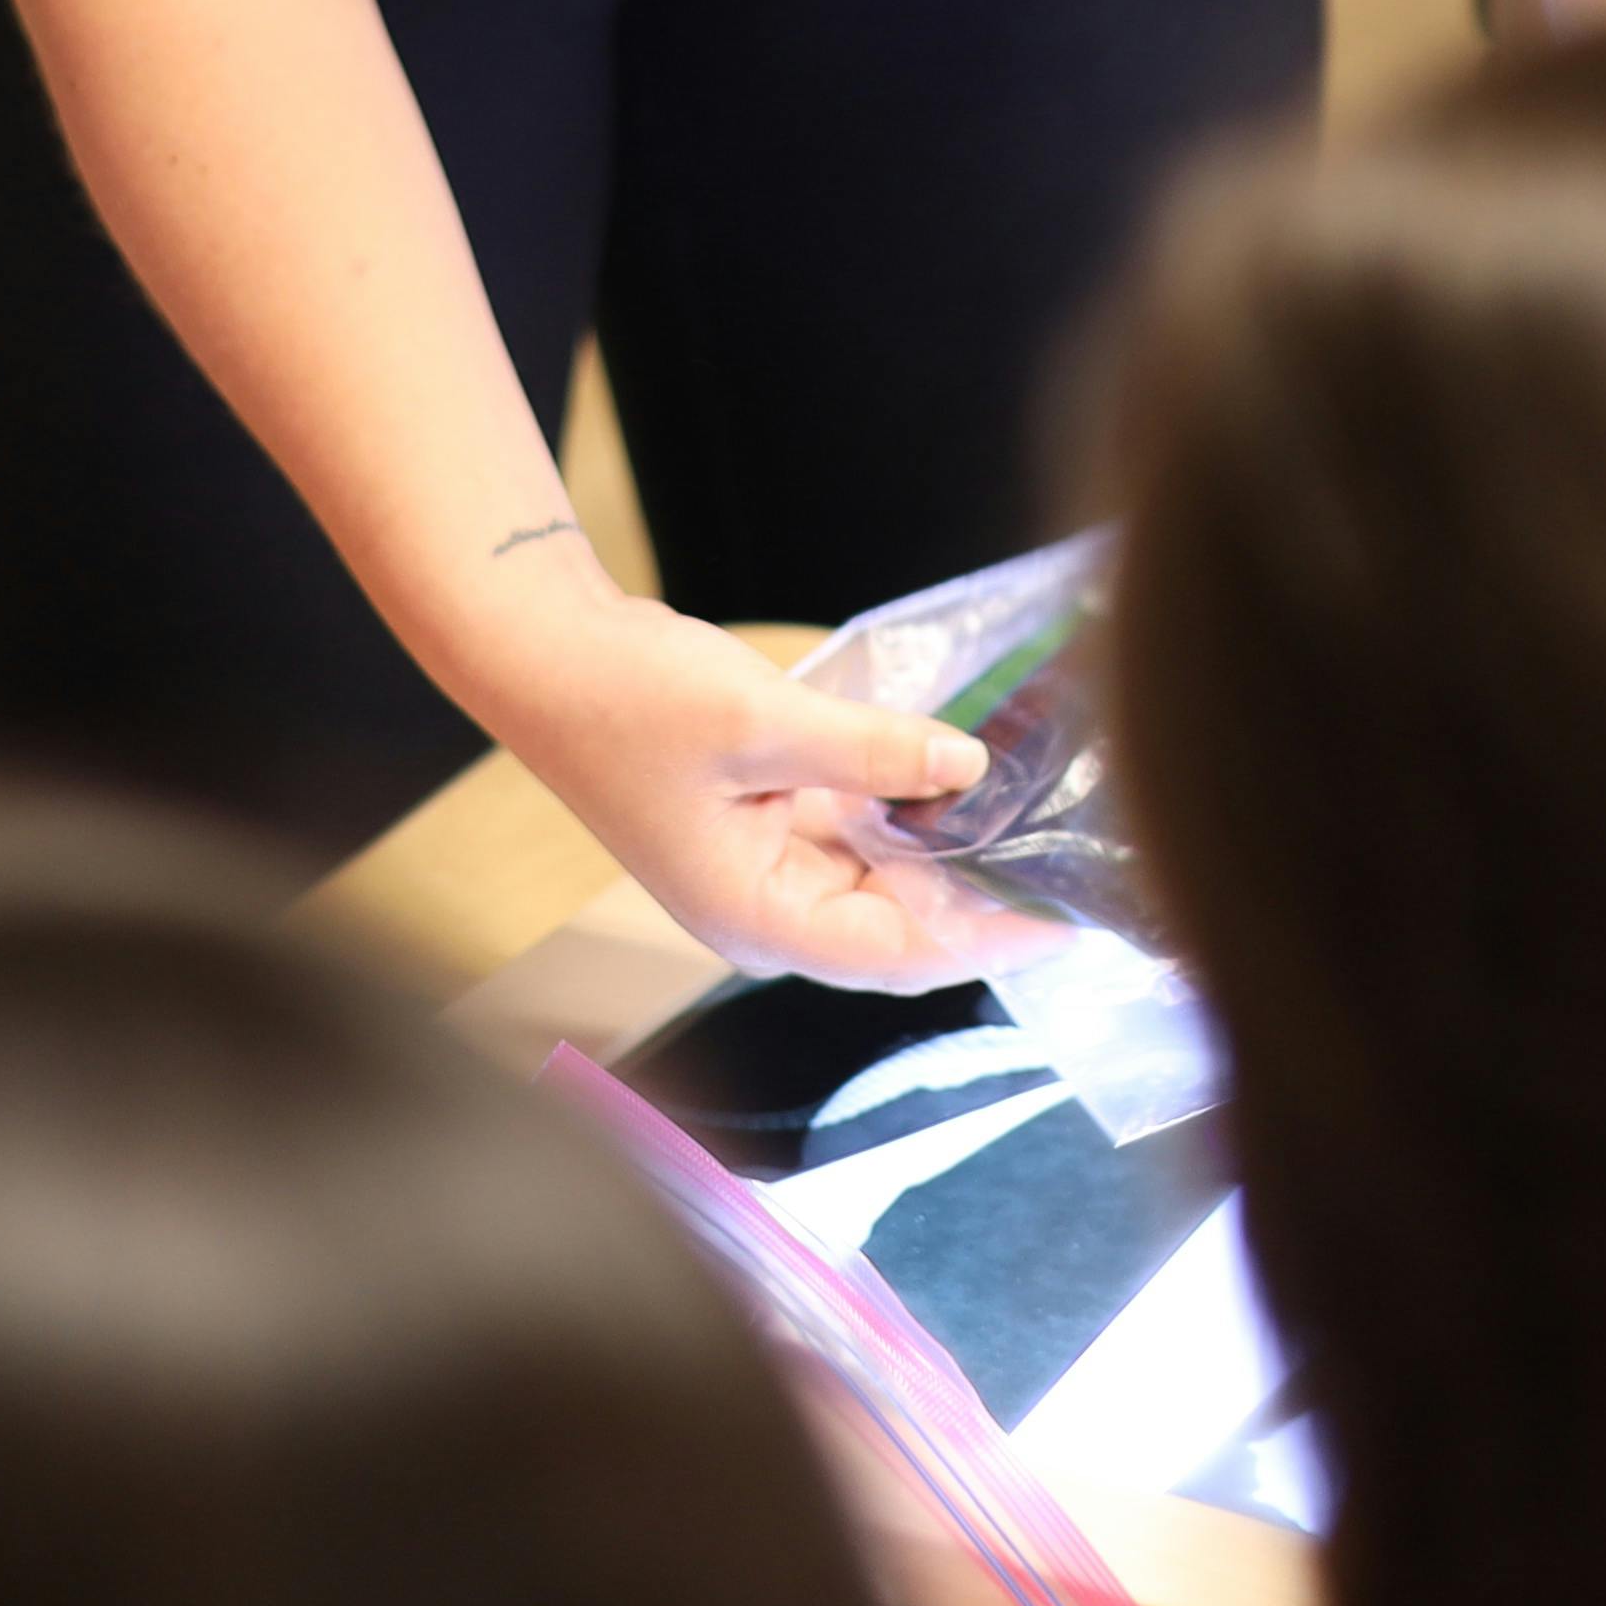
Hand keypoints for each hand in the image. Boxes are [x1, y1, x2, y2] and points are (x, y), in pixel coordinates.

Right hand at [491, 578, 1058, 988]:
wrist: (540, 652)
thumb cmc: (624, 699)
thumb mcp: (760, 720)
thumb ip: (871, 749)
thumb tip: (968, 764)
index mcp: (754, 916)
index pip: (898, 953)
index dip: (987, 932)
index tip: (1064, 910)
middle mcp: (762, 910)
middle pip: (899, 926)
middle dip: (978, 894)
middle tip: (1065, 852)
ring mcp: (761, 868)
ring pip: (881, 880)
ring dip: (946, 849)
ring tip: (1030, 813)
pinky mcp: (762, 823)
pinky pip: (854, 834)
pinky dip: (904, 809)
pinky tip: (958, 772)